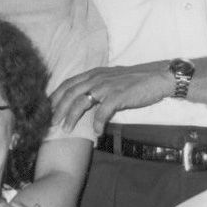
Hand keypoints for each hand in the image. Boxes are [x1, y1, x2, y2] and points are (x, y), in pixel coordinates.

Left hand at [50, 64, 172, 135]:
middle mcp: (97, 78)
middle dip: (58, 108)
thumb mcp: (112, 79)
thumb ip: (98, 86)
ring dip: (71, 116)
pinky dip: (97, 123)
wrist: (158, 78)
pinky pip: (102, 112)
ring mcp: (107, 86)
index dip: (56, 96)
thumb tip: (86, 100)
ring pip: (81, 101)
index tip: (48, 108)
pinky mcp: (118, 96)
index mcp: (94, 73)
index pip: (69, 83)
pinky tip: (97, 132)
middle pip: (70, 93)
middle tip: (52, 122)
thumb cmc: (136, 81)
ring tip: (66, 129)